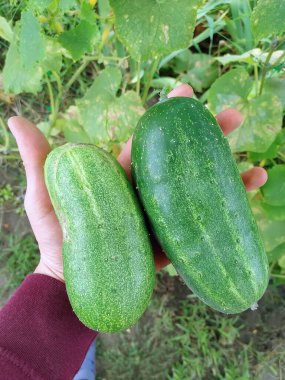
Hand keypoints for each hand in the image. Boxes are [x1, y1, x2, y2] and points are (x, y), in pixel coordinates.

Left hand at [8, 84, 266, 279]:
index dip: (168, 117)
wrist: (69, 281)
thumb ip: (39, 159)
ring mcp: (160, 217)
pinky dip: (223, 217)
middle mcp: (146, 192)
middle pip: (183, 159)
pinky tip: (246, 206)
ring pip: (198, 191)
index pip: (150, 140)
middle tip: (234, 118)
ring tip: (256, 170)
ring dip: (228, 178)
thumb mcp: (45, 194)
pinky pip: (199, 227)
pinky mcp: (169, 243)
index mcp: (122, 175)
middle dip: (210, 138)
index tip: (186, 94)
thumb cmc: (57, 236)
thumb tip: (19, 119)